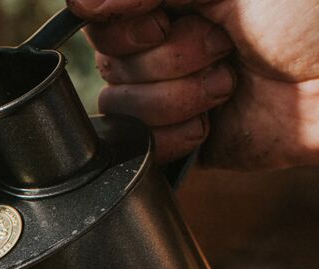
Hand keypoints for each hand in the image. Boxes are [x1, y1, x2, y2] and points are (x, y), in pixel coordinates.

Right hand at [66, 0, 318, 169]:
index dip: (127, 25)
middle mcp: (162, 43)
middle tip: (224, 46)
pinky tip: (210, 123)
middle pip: (108, 62)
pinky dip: (172, 137)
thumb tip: (80, 2)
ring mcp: (167, 93)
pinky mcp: (177, 139)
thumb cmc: (305, 14)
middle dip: (166, 59)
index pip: (101, 16)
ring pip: (119, 107)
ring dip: (176, 98)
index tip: (171, 16)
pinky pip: (137, 146)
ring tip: (229, 84)